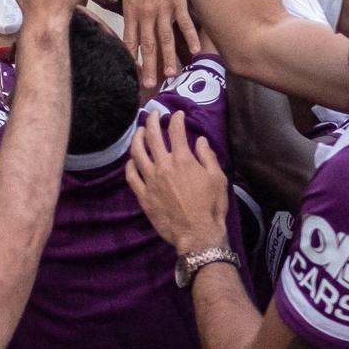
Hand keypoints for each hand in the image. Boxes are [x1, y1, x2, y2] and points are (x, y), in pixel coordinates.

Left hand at [123, 0, 198, 86]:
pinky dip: (191, 36)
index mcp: (131, 11)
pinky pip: (185, 22)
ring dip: (169, 57)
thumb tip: (133, 32)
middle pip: (148, 44)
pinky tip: (196, 50)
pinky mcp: (178, 0)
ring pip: (166, 37)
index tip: (133, 77)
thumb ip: (133, 14)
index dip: (132, 60)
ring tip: (172, 74)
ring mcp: (162, 7)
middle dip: (149, 66)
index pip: (130, 42)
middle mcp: (145, 12)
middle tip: (151, 86)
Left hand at [125, 110, 227, 254]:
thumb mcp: (218, 179)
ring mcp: (150, 181)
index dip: (176, 119)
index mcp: (183, 160)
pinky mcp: (143, 195)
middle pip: (152, 136)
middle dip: (152, 120)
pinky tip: (132, 160)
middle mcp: (163, 166)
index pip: (176, 131)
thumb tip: (200, 140)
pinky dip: (130, 164)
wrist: (197, 234)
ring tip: (140, 131)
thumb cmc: (211, 206)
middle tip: (154, 114)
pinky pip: (131, 175)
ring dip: (137, 138)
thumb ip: (208, 157)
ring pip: (137, 152)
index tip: (177, 114)